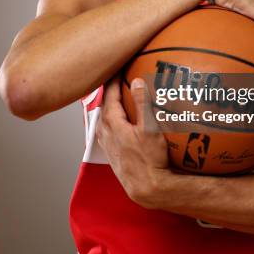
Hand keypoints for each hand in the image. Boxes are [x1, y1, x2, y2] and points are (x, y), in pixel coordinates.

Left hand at [96, 74, 168, 206]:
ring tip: (118, 95)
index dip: (112, 78)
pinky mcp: (111, 151)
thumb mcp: (150, 129)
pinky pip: (108, 128)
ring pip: (104, 117)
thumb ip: (143, 104)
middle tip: (116, 76)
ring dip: (110, 105)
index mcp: (111, 123)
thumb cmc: (149, 160)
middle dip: (109, 90)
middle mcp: (104, 132)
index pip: (108, 94)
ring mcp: (106, 143)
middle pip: (104, 104)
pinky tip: (123, 119)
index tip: (117, 66)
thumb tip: (137, 81)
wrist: (147, 188)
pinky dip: (113, 118)